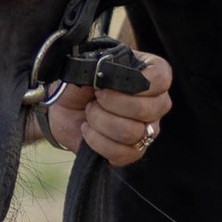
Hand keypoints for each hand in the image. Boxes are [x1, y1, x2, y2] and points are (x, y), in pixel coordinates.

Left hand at [48, 51, 171, 167]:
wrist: (61, 107)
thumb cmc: (80, 84)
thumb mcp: (89, 68)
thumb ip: (105, 70)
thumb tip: (111, 84)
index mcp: (152, 75)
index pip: (160, 78)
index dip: (134, 83)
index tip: (108, 82)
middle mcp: (156, 104)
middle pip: (148, 109)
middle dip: (112, 103)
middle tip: (95, 98)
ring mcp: (147, 131)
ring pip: (132, 132)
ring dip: (100, 121)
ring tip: (89, 112)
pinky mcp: (132, 152)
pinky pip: (121, 153)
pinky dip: (96, 140)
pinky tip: (87, 129)